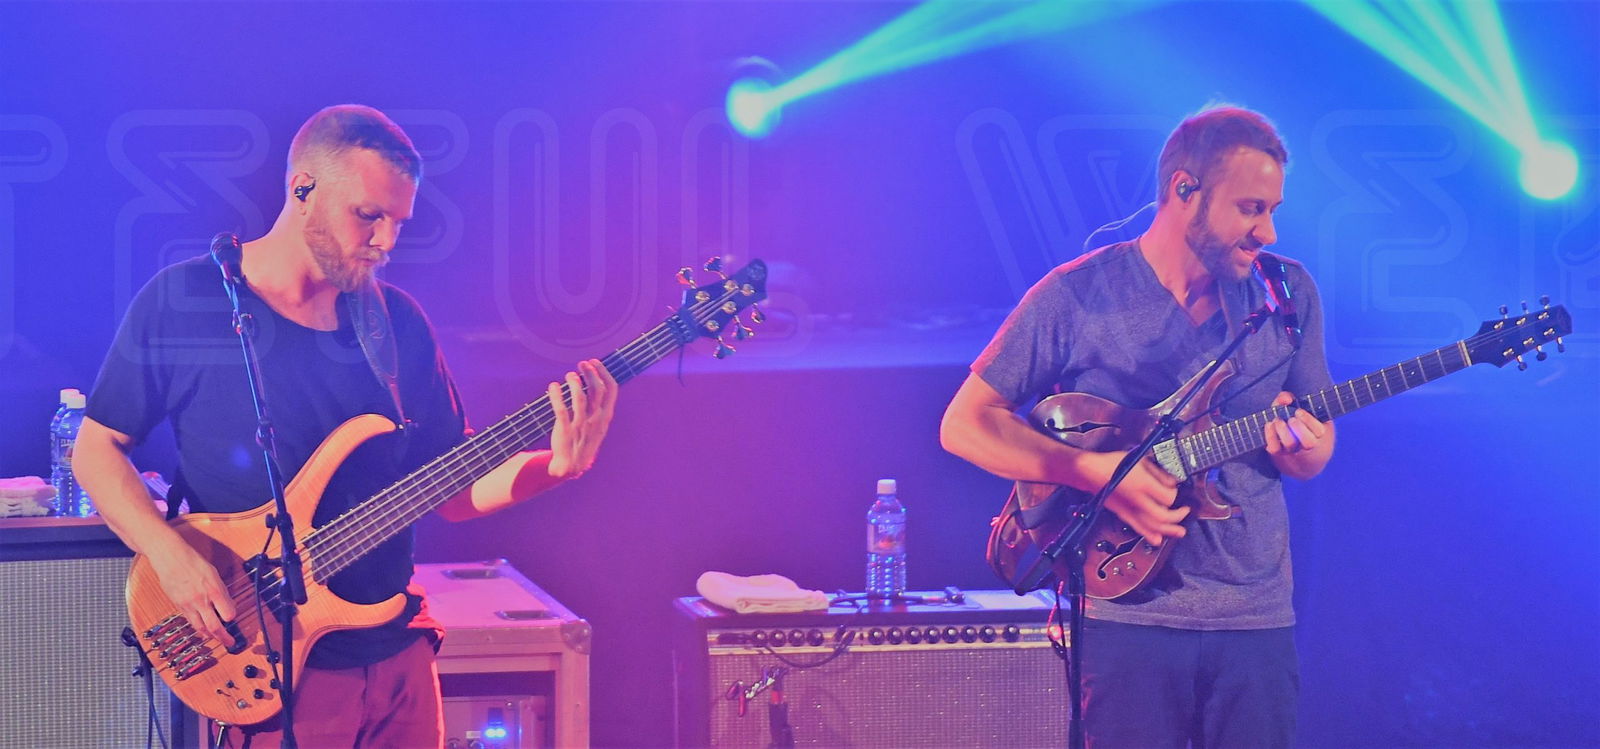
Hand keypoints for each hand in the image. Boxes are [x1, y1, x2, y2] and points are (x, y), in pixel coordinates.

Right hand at [147, 542, 235, 647]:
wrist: (170, 557)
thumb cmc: (193, 562)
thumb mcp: (214, 574)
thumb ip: (221, 591)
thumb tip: (229, 605)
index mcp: (214, 590)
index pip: (228, 613)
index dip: (232, 618)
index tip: (233, 618)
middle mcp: (201, 600)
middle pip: (214, 626)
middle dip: (224, 637)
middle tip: (230, 642)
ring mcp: (188, 604)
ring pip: (200, 627)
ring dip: (210, 635)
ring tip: (217, 638)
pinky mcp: (179, 606)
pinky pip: (190, 621)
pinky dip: (198, 627)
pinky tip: (202, 629)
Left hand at [546, 359, 617, 478]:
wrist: (572, 465)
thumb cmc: (584, 441)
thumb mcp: (598, 425)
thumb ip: (599, 407)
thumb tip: (595, 382)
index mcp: (605, 416)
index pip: (611, 389)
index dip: (603, 372)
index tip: (595, 362)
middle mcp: (595, 419)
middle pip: (597, 390)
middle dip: (590, 373)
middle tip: (582, 364)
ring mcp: (581, 424)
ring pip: (580, 397)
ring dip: (575, 382)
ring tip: (569, 374)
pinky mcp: (565, 429)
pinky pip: (561, 409)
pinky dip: (556, 395)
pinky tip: (553, 386)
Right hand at [1091, 450, 1188, 546]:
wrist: (1091, 472)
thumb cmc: (1113, 463)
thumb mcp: (1140, 460)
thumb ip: (1159, 473)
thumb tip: (1172, 482)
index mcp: (1143, 484)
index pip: (1168, 497)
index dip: (1175, 494)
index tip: (1175, 489)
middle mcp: (1138, 501)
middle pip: (1163, 517)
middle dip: (1178, 516)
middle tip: (1185, 511)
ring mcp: (1130, 510)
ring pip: (1153, 527)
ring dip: (1169, 531)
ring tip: (1180, 531)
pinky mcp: (1123, 515)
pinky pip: (1139, 529)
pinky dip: (1150, 536)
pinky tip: (1158, 539)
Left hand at [1264, 391, 1326, 456]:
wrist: (1286, 436)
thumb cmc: (1292, 416)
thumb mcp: (1293, 405)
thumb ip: (1289, 397)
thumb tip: (1286, 399)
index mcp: (1316, 432)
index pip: (1319, 431)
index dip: (1309, 421)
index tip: (1298, 411)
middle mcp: (1306, 443)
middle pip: (1309, 443)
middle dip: (1299, 428)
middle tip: (1291, 419)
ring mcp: (1292, 448)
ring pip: (1291, 445)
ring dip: (1283, 431)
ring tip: (1278, 420)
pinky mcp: (1278, 450)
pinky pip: (1275, 448)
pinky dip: (1270, 436)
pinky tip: (1269, 424)